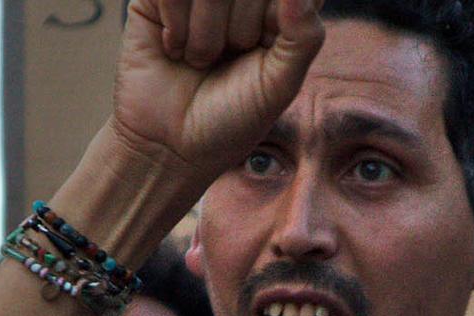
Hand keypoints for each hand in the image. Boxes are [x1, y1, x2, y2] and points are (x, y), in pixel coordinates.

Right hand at [104, 0, 324, 186]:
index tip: (262, 50)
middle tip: (226, 61)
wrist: (170, 143)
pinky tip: (174, 50)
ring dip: (205, 37)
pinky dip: (176, 29)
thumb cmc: (232, 116)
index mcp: (280, 7)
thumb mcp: (279, 86)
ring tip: (199, 61)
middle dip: (239, 32)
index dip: (272, 22)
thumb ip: (303, 37)